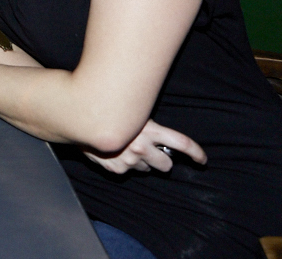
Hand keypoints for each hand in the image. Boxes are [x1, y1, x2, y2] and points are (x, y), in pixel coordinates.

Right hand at [83, 118, 206, 173]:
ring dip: (143, 162)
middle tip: (155, 153)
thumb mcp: (134, 111)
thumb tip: (162, 137)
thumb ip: (149, 124)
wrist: (79, 118)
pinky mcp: (116, 169)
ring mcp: (128, 160)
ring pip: (147, 170)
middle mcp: (141, 147)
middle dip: (163, 160)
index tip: (202, 160)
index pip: (181, 143)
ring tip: (128, 149)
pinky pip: (128, 171)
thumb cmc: (109, 110)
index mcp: (149, 131)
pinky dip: (126, 165)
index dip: (196, 153)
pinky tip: (116, 153)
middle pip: (166, 164)